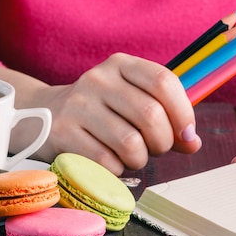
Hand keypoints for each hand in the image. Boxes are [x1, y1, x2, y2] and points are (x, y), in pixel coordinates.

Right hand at [0, 54, 201, 175]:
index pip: (163, 81)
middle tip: (156, 149)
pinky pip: (106, 162)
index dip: (183, 113)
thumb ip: (166, 117)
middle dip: (163, 143)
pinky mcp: (62, 133)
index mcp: (121, 64)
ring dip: (140, 160)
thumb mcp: (131, 101)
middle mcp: (98, 79)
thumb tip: (192, 143)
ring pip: (130, 144)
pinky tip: (110, 162)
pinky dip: (116, 170)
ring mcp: (77, 105)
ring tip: (133, 157)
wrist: (43, 115)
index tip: (186, 135)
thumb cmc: (101, 112)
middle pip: (151, 116)